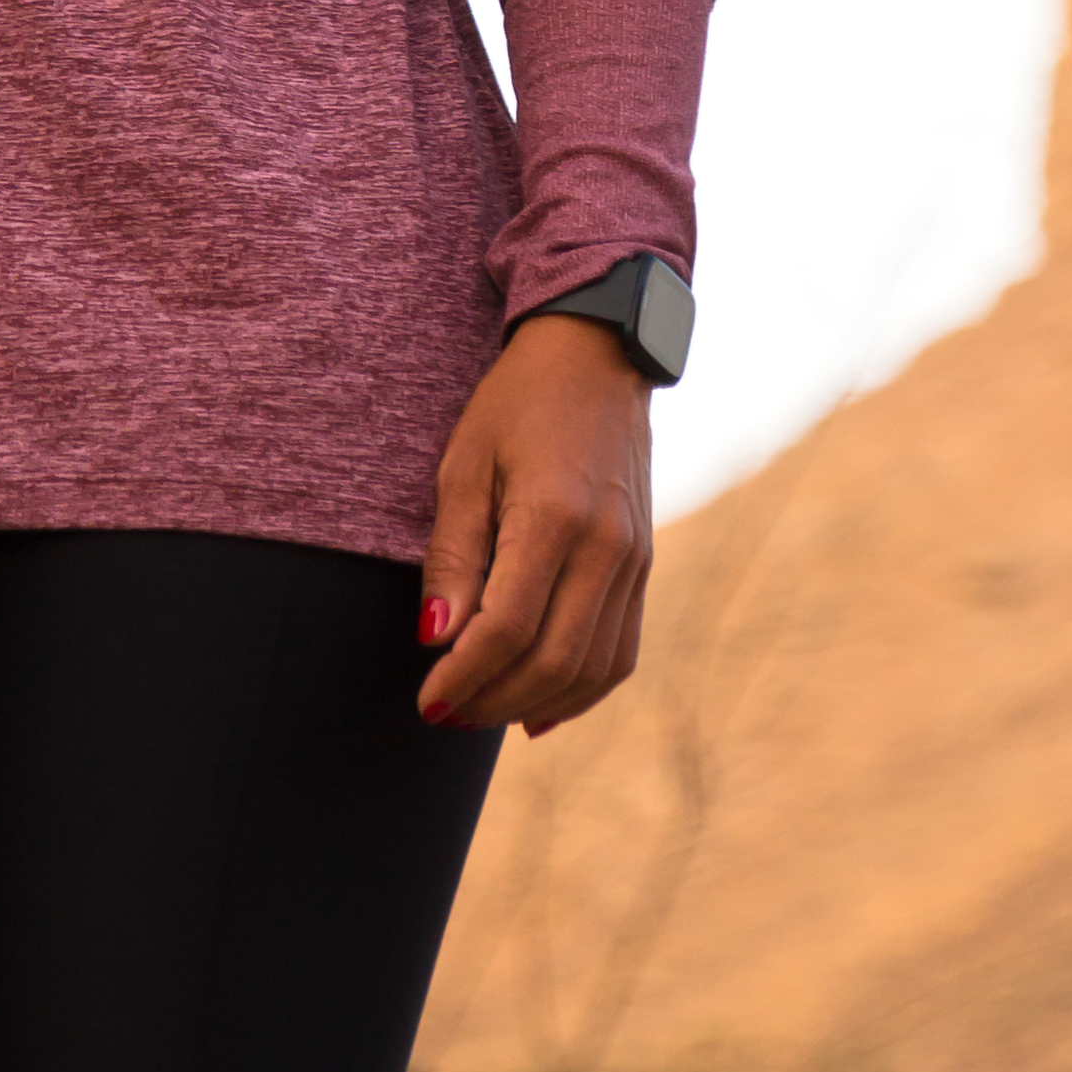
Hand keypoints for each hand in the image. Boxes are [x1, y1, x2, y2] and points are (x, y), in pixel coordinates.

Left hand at [416, 313, 653, 737]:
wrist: (596, 359)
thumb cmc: (516, 405)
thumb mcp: (464, 465)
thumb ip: (452, 556)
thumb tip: (435, 640)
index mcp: (555, 517)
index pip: (508, 628)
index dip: (464, 676)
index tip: (426, 700)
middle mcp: (607, 548)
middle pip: (552, 661)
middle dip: (492, 701)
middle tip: (445, 712)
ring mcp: (635, 561)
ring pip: (592, 670)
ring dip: (533, 705)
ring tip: (481, 710)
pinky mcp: (645, 567)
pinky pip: (620, 652)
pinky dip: (580, 691)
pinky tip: (538, 708)